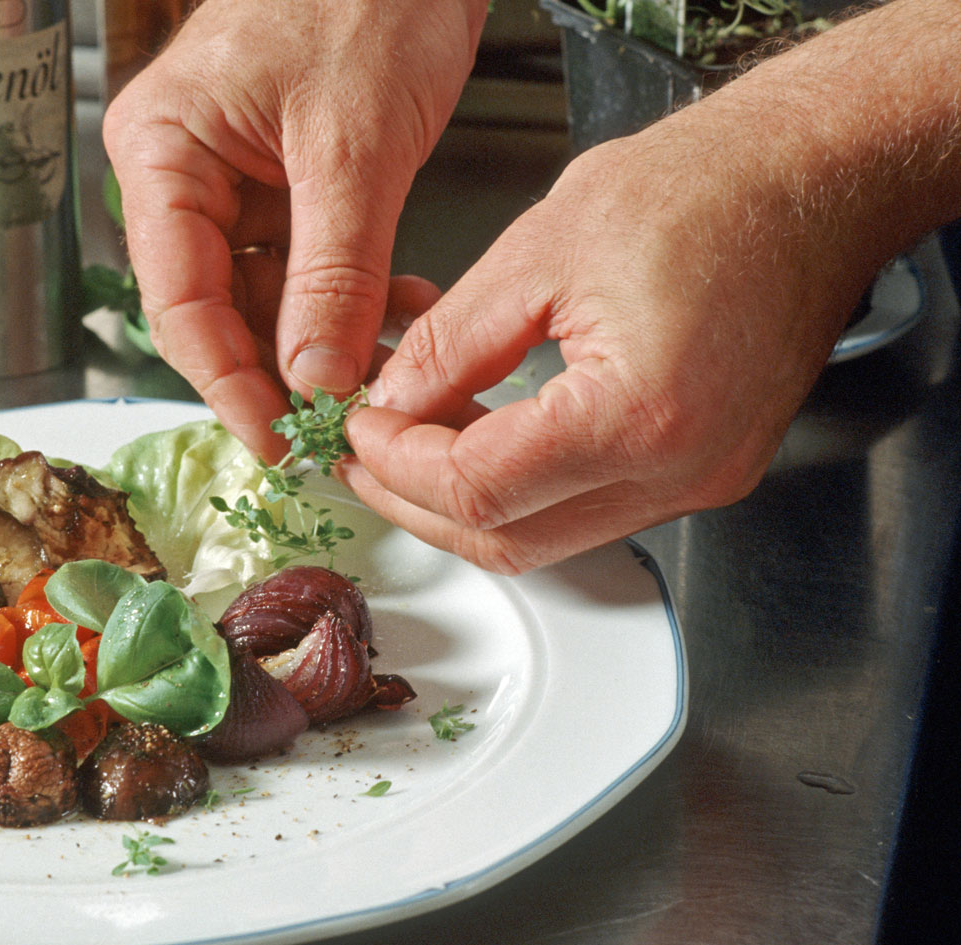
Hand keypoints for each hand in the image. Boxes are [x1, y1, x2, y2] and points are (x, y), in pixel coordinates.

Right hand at [102, 0, 485, 460]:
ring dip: (330, 342)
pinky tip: (404, 317)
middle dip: (283, 371)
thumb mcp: (352, 148)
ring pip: (268, 300)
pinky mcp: (285, 185)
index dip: (227, 384)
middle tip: (341, 427)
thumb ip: (334, 275)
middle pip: (217, 312)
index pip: (178, 304)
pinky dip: (354, 301)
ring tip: (392, 370)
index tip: (278, 441)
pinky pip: (306, 269)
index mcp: (162, 154)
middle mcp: (183, 175)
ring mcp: (233, 182)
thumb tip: (316, 381)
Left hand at [341, 108, 878, 573]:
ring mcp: (700, 481)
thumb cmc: (706, 189)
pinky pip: (588, 510)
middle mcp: (681, 471)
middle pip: (510, 540)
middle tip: (364, 455)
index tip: (358, 425)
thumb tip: (392, 401)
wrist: (810, 179)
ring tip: (407, 447)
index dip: (397, 463)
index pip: (479, 488)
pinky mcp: (703, 471)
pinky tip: (478, 440)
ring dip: (465, 504)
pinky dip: (521, 489)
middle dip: (417, 504)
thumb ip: (450, 344)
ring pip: (546, 540)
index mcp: (640, 416)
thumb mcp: (539, 253)